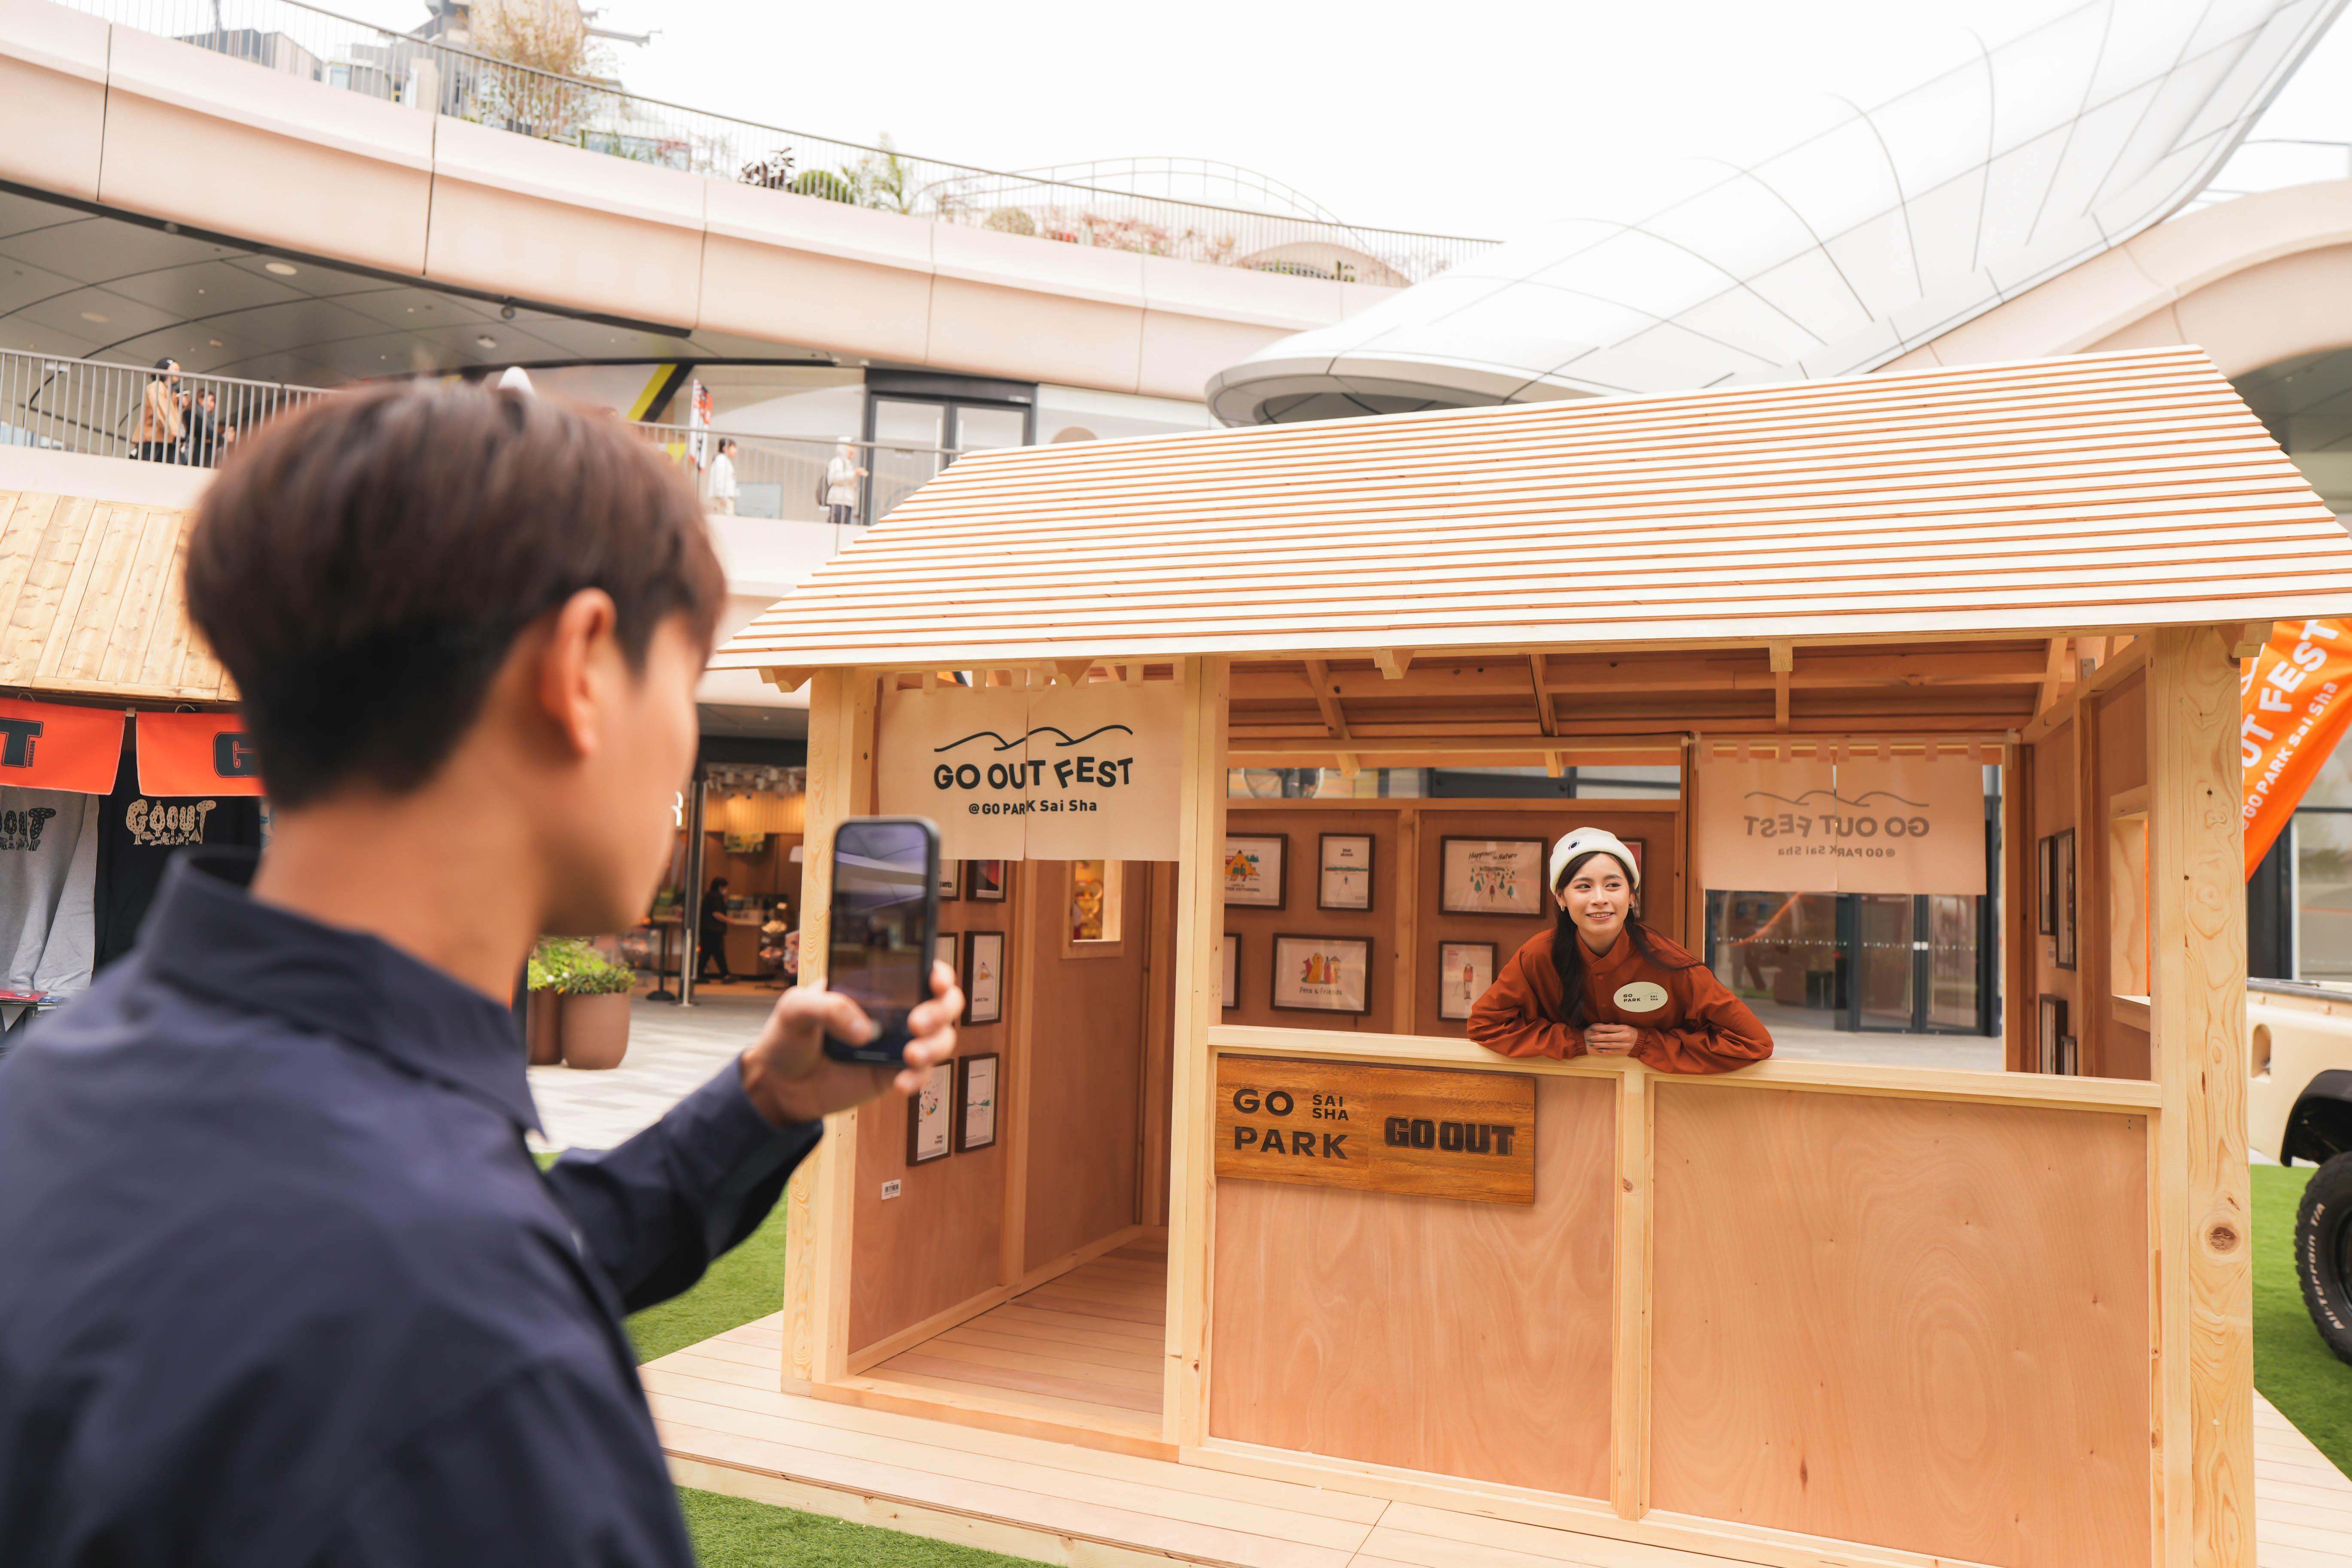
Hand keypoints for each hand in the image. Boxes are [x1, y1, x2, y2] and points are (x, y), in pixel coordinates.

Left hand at [738, 961, 963, 1125]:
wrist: (778, 1085)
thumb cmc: (788, 1037)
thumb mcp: (795, 1008)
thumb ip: (827, 1006)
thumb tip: (866, 1030)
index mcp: (875, 984)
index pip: (919, 969)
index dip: (938, 972)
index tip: (936, 981)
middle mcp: (894, 1010)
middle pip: (943, 1003)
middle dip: (941, 1011)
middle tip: (917, 1023)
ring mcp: (897, 1042)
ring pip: (941, 1038)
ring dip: (935, 1046)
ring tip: (910, 1056)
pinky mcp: (893, 1073)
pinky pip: (922, 1074)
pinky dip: (919, 1078)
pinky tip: (900, 1083)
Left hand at [1583, 1022, 1640, 1056]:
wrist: (1642, 1042)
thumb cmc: (1632, 1032)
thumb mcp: (1625, 1026)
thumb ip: (1614, 1026)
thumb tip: (1602, 1026)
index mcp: (1624, 1028)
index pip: (1609, 1028)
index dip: (1599, 1028)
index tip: (1591, 1028)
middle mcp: (1624, 1036)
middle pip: (1608, 1037)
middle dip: (1597, 1038)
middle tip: (1589, 1038)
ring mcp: (1625, 1045)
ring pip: (1609, 1045)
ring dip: (1599, 1045)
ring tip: (1592, 1044)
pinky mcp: (1624, 1051)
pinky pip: (1613, 1052)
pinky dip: (1606, 1051)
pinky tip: (1599, 1050)